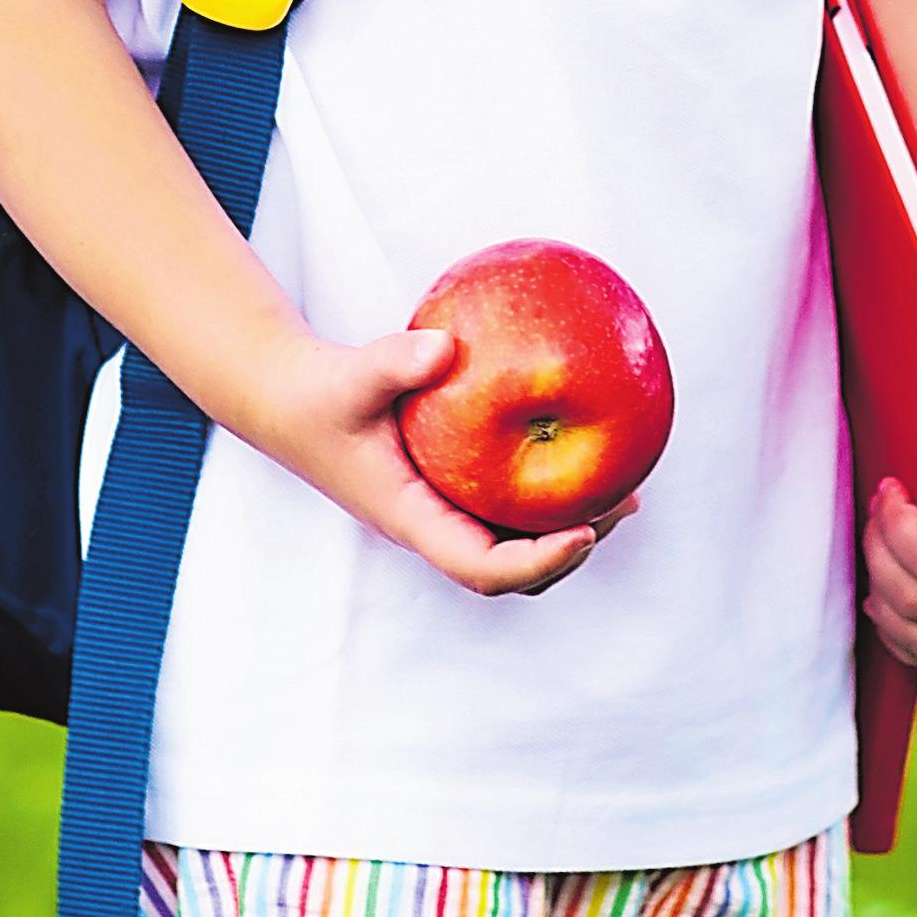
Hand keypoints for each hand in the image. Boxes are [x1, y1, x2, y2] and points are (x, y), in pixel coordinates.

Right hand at [235, 326, 628, 599]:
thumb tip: (447, 346)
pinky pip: (506, 507)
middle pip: (512, 570)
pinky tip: (582, 452)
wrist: (293, 403)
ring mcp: (443, 512)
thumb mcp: (352, 376)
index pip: (482, 568)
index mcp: (412, 519)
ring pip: (514, 544)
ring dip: (569, 529)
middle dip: (569, 551)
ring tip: (622, 492)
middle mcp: (433, 526)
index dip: (537, 562)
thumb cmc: (321, 396)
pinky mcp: (450, 489)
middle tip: (620, 505)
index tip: (583, 532)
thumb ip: (394, 363)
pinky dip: (547, 494)